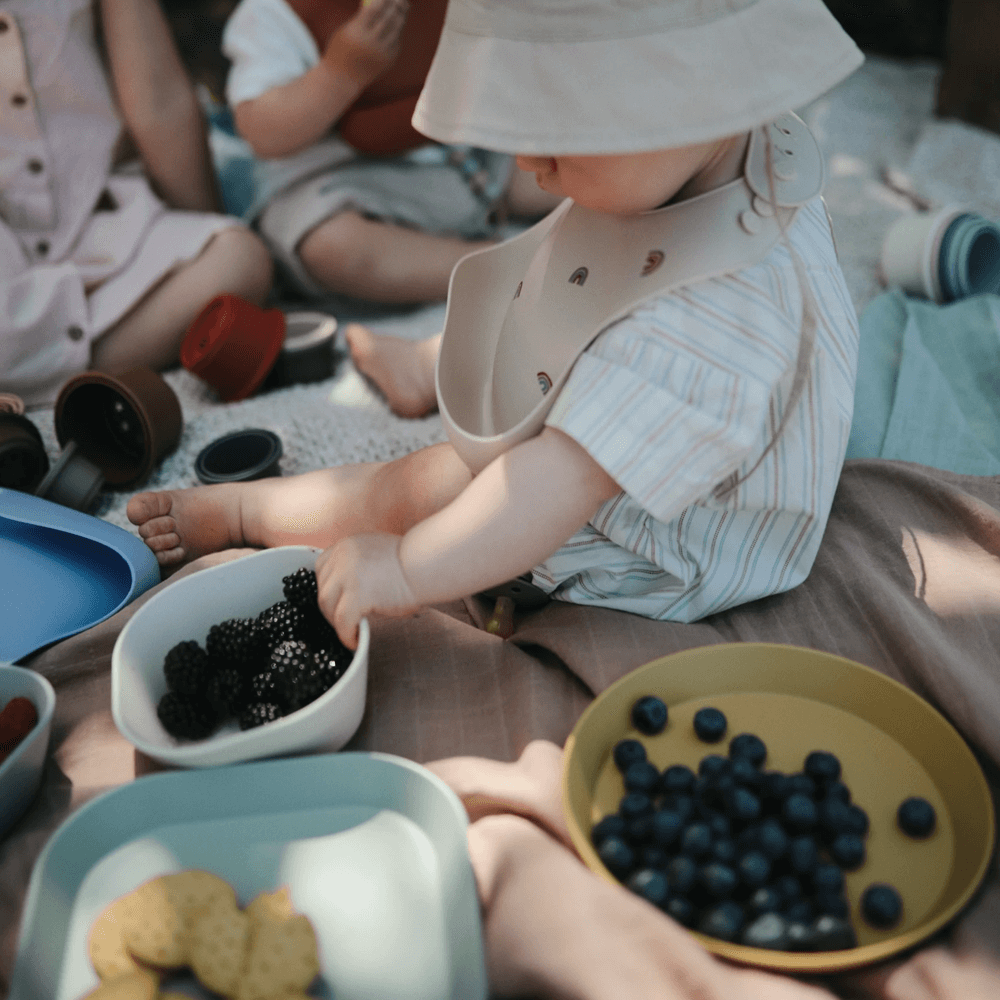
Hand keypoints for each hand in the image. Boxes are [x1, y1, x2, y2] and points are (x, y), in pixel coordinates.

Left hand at [314, 532, 419, 649]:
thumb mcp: (376, 555)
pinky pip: (342, 621)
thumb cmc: (411, 564)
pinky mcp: (357, 595)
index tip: (336, 601)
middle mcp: (342, 556)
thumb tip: (349, 593)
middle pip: (322, 588)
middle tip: (344, 621)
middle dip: (331, 608)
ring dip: (336, 622)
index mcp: (347, 545)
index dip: (328, 588)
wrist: (427, 565)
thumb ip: (359, 567)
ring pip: (327, 606)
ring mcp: (347, 575)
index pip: (322, 568)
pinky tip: (355, 640)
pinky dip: (346, 634)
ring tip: (350, 631)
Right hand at [322, 0, 409, 85]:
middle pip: (390, 18)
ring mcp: (382, 54)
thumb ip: (363, 16)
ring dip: (401, 15)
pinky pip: (397, 41)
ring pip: (397, 29)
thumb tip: (379, 1)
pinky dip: (397, 31)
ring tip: (402, 6)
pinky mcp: (389, 61)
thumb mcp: (348, 30)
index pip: (376, 8)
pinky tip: (396, 25)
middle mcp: (372, 43)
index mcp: (358, 32)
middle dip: (397, 4)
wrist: (343, 79)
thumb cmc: (341, 49)